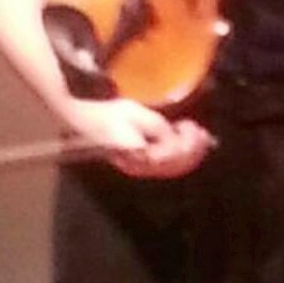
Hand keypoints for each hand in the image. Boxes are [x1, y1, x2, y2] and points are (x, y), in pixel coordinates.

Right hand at [56, 95, 213, 178]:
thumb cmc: (106, 116)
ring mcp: (138, 168)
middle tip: (202, 133)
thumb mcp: (136, 114)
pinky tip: (177, 142)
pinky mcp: (136, 164)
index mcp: (142, 155)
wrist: (81, 122)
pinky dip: (176, 155)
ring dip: (187, 152)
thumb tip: (175, 137)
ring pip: (172, 167)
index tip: (194, 127)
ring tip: (194, 136)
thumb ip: (158, 128)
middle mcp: (142, 167)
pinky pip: (163, 166)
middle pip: (177, 165)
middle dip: (194, 149)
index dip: (190, 142)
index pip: (176, 155)